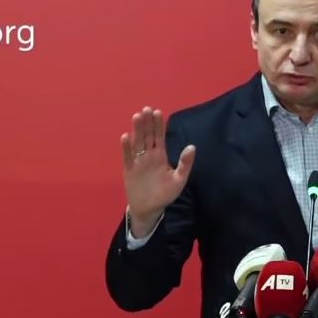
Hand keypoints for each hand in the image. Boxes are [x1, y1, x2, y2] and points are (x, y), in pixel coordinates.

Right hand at [121, 106, 195, 235]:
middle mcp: (148, 155)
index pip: (159, 136)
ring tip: (137, 116)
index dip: (158, 125)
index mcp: (160, 155)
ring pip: (137, 142)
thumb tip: (192, 146)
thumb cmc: (165, 194)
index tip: (158, 112)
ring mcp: (138, 161)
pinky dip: (126, 148)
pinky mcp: (129, 170)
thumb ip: (185, 163)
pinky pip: (127, 157)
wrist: (150, 209)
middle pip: (147, 136)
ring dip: (137, 130)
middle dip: (147, 123)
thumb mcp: (179, 179)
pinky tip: (126, 137)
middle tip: (147, 109)